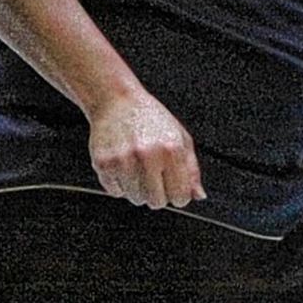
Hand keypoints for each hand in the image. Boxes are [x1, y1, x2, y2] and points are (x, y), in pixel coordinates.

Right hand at [88, 86, 205, 208]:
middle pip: (157, 202)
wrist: (116, 100)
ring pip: (135, 198)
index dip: (177, 194)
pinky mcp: (104, 162)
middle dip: (157, 193)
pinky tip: (122, 164)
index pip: (180, 197)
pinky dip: (119, 183)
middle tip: (152, 174)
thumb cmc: (150, 118)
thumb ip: (191, 169)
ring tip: (136, 166)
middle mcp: (148, 155)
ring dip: (137, 189)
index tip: (172, 185)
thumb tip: (198, 195)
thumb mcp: (179, 136)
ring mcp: (124, 160)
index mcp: (171, 149)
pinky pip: (115, 191)